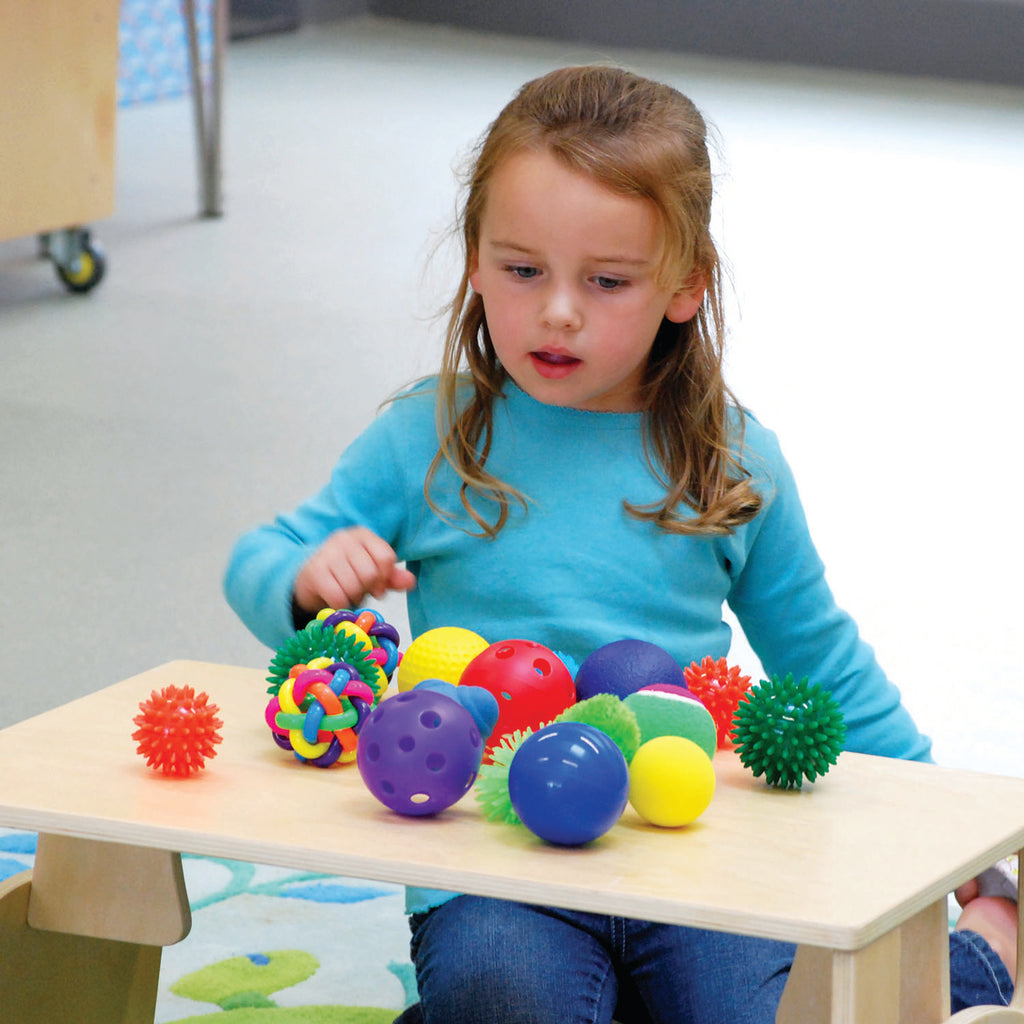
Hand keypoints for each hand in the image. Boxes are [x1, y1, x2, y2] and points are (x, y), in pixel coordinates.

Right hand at [293, 527, 415, 612]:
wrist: (310, 581)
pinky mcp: (314, 571)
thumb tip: (410, 581)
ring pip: (354, 586)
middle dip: (367, 589)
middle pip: (370, 573)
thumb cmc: (346, 575)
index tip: (378, 587)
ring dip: (353, 597)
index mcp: (362, 535)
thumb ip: (391, 577)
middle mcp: (344, 539)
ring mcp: (327, 553)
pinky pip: (338, 596)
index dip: (385, 578)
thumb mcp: (372, 573)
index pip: (386, 557)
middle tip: (359, 590)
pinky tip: (335, 598)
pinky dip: (340, 604)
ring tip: (346, 592)